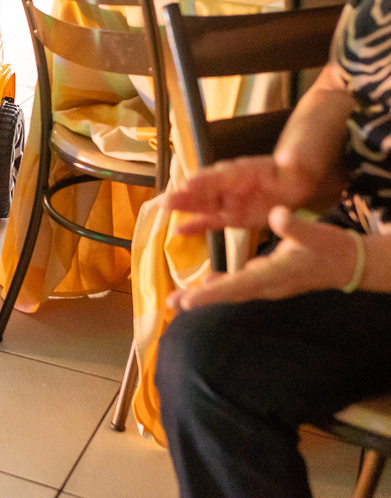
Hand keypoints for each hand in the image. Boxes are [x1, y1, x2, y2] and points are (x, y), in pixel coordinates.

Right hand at [164, 154, 316, 236]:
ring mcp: (228, 200)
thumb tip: (290, 157)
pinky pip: (210, 221)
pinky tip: (178, 231)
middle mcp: (230, 184)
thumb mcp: (296, 165)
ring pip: (202, 204)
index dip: (206, 180)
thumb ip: (292, 162)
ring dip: (183, 207)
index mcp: (244, 171)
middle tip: (164, 200)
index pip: (222, 175)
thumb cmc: (293, 171)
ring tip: (162, 209)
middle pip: (204, 189)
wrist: (294, 181)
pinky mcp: (231, 216)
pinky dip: (195, 225)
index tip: (188, 184)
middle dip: (184, 194)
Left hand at [166, 207, 361, 311]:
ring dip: (206, 296)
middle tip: (172, 304)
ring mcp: (268, 286)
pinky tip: (206, 284)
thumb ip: (294, 227)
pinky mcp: (268, 281)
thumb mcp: (315, 234)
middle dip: (200, 300)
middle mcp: (268, 285)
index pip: (238, 285)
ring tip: (179, 300)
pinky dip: (221, 287)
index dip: (212, 293)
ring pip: (232, 292)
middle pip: (229, 294)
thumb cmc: (331, 247)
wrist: (347, 264)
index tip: (188, 301)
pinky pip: (239, 287)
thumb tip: (277, 215)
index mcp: (275, 273)